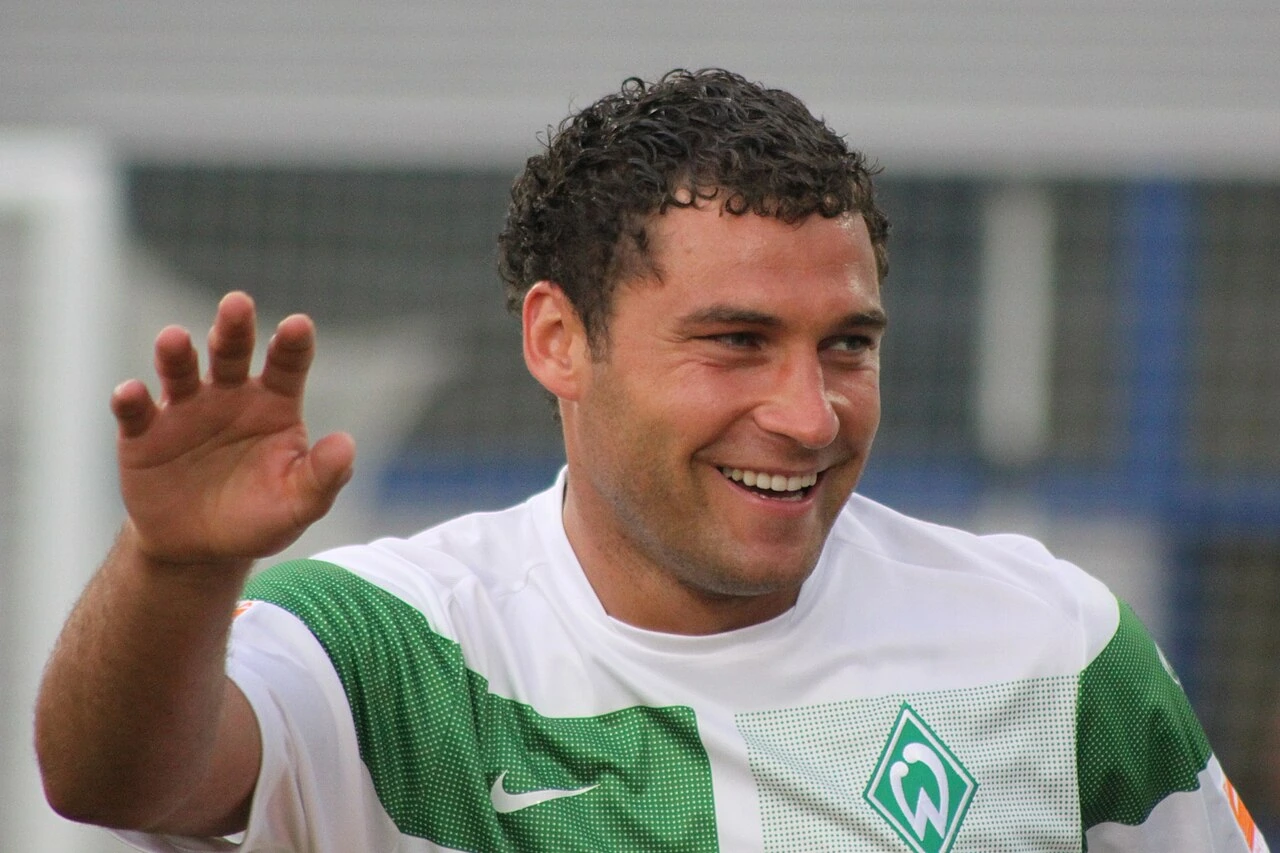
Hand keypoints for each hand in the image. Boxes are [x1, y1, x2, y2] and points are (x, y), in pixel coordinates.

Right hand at [112, 291, 355, 566]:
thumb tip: (346, 445)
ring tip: (174, 339)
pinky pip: (136, 411)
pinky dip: (131, 400)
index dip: (292, 344)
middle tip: (237, 304)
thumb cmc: (259, 518)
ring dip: (176, 354)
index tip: (298, 325)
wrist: (201, 549)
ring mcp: (184, 409)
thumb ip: (323, 476)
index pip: (287, 364)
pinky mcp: (143, 433)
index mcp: (274, 403)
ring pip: (180, 371)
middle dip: (233, 328)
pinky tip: (130, 394)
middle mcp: (229, 395)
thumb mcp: (299, 504)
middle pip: (231, 352)